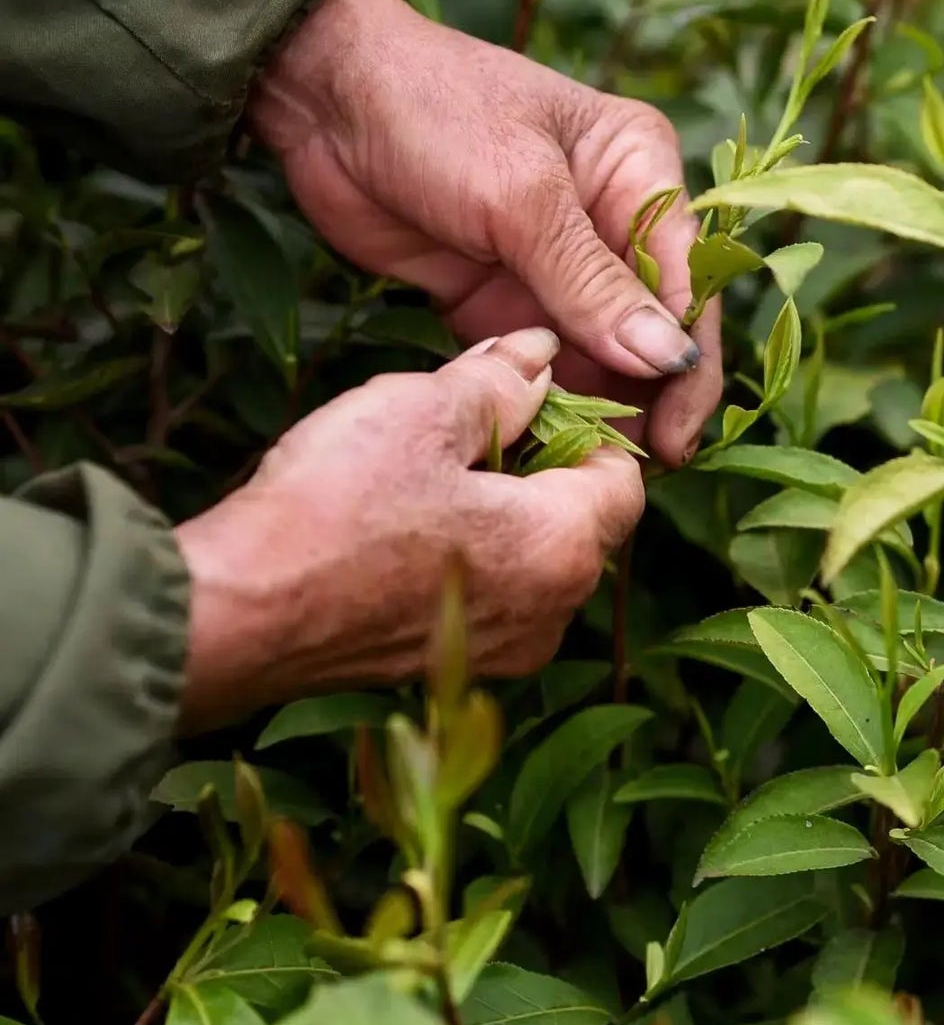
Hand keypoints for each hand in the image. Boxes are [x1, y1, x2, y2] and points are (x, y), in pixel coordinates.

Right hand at [174, 330, 642, 729]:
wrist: (238, 612)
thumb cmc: (334, 509)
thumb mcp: (424, 411)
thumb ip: (500, 381)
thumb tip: (543, 356)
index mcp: (562, 549)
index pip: (624, 479)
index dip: (588, 426)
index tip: (534, 396)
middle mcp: (548, 615)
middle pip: (580, 521)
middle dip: (539, 465)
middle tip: (470, 421)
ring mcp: (498, 652)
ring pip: (530, 559)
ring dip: (498, 508)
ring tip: (426, 464)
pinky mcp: (445, 667)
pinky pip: (486, 595)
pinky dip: (464, 551)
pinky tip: (401, 518)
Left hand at [248, 0, 720, 465]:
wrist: (321, 98)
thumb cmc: (433, 111)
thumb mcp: (520, 196)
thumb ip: (590, 284)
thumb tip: (668, 358)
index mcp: (640, 171)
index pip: (690, 279)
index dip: (687, 362)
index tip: (673, 434)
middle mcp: (609, 220)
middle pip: (652, 327)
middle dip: (648, 396)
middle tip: (638, 471)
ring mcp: (554, 265)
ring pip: (598, 356)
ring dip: (597, 409)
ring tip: (589, 474)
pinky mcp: (499, 299)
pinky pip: (538, 364)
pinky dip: (541, 405)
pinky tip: (541, 451)